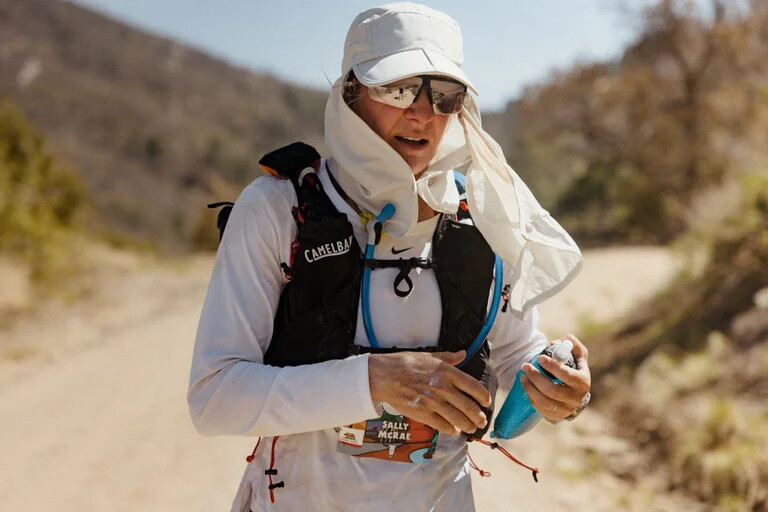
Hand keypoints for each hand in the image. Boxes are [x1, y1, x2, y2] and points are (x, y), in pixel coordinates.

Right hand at [368, 350, 490, 434]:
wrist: (385, 376)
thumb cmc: (406, 363)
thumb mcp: (430, 356)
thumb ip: (449, 357)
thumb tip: (463, 354)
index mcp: (447, 372)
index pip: (474, 387)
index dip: (483, 397)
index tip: (486, 402)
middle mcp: (443, 388)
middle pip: (469, 407)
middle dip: (478, 417)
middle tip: (481, 421)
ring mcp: (434, 402)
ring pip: (458, 419)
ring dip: (468, 425)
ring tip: (471, 428)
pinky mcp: (423, 413)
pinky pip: (443, 425)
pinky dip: (451, 429)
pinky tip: (454, 430)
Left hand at [520, 334, 590, 420]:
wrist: (576, 393)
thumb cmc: (575, 369)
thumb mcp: (578, 355)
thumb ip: (571, 344)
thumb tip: (556, 343)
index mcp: (582, 382)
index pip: (567, 375)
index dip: (552, 366)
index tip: (539, 358)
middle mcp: (575, 398)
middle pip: (552, 390)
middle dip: (536, 377)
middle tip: (525, 366)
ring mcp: (566, 409)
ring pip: (545, 401)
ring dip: (530, 388)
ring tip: (523, 376)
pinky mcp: (556, 415)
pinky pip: (540, 408)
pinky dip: (531, 397)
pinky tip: (527, 387)